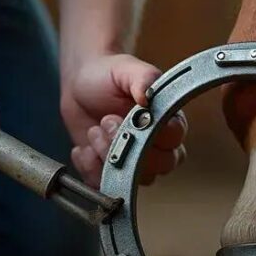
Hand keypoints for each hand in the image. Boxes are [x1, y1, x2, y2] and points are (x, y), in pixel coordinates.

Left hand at [61, 53, 186, 186]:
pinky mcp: (109, 170)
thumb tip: (147, 96)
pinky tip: (82, 148)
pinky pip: (105, 185)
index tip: (129, 117)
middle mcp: (155, 144)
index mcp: (167, 120)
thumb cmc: (109, 74)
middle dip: (128, 148)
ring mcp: (133, 160)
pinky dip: (90, 169)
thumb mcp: (127, 69)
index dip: (152, 134)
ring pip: (132, 179)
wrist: (81, 82)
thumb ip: (142, 78)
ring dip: (107, 158)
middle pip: (158, 166)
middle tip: (106, 122)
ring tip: (93, 132)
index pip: (174, 139)